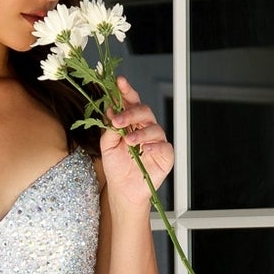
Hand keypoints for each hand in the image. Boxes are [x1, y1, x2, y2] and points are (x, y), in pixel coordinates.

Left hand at [99, 75, 173, 208]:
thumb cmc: (117, 168)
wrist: (123, 191)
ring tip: (128, 142)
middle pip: (144, 111)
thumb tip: (111, 110)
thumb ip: (109, 128)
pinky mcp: (165, 155)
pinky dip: (154, 147)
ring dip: (140, 133)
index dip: (126, 91)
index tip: (119, 82)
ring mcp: (157, 141)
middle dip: (131, 113)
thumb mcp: (107, 146)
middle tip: (118, 120)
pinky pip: (163, 146)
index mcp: (131, 123)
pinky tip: (144, 150)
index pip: (131, 102)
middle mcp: (145, 128)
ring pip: (154, 128)